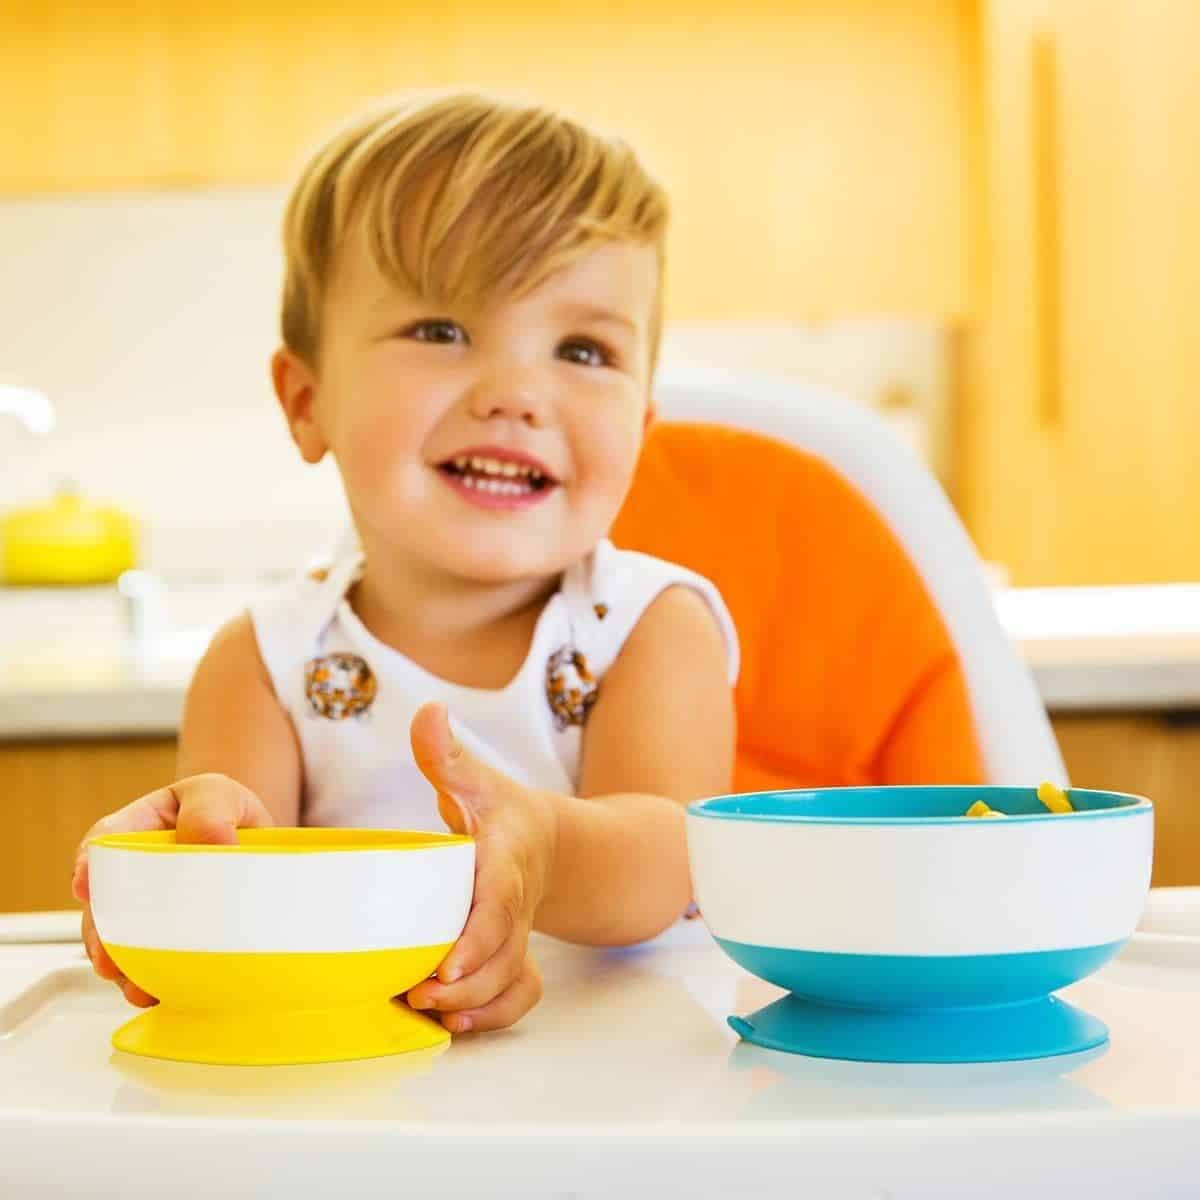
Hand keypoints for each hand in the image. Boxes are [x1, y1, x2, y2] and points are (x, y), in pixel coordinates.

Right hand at [71, 773, 273, 1006]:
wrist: (258, 847)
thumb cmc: (227, 813)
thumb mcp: (219, 795)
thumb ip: (209, 810)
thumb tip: (212, 842)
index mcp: (138, 828)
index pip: (104, 842)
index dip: (89, 865)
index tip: (86, 887)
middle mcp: (133, 873)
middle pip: (103, 905)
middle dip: (100, 935)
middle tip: (109, 959)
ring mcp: (147, 908)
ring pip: (120, 941)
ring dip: (123, 968)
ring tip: (135, 987)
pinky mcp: (168, 936)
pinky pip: (149, 962)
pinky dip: (150, 980)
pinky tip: (159, 994)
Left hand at [405, 703, 555, 1033]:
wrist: (547, 841)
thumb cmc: (503, 812)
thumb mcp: (479, 780)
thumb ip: (448, 755)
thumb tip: (428, 712)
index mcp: (506, 863)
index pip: (498, 906)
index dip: (475, 940)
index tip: (444, 967)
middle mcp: (516, 907)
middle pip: (502, 958)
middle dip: (464, 986)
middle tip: (415, 994)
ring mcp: (519, 937)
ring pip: (509, 984)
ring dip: (473, 1007)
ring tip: (425, 1010)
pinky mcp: (515, 957)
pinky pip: (518, 997)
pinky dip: (492, 1016)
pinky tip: (453, 1023)